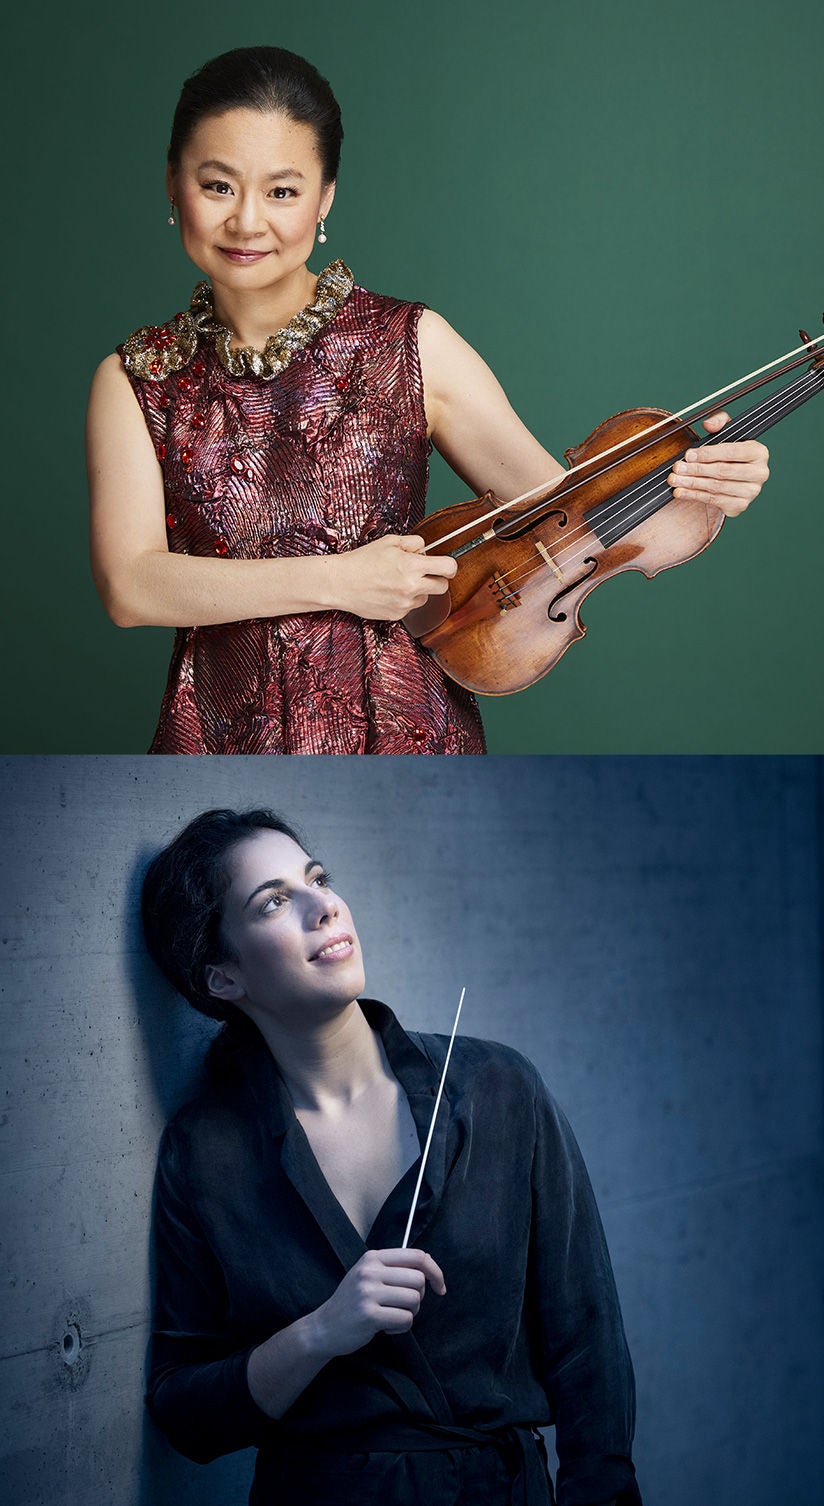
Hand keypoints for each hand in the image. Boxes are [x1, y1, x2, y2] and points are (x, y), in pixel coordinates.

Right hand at [311, 1247, 446, 1357]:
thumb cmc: (352, 1302)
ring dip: (410, 1314)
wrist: (324, 1327)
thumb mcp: (368, 1275)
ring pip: (414, 1300)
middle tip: (404, 1307)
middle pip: (418, 1279)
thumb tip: (428, 1265)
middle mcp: (370, 1271)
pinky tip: (386, 1328)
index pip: (417, 1255)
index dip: (435, 1271)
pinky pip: (405, 1319)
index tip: (440, 1287)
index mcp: (373, 1258)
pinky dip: (401, 1328)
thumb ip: (393, 1268)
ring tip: (393, 1317)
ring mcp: (368, 1292)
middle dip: (419, 1297)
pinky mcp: (369, 1315)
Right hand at [332, 535, 456, 619]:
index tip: (446, 566)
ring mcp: (405, 604)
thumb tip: (426, 548)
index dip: (450, 566)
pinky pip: (410, 607)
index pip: (448, 568)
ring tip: (397, 582)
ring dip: (418, 590)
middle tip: (422, 572)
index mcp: (411, 566)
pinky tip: (389, 592)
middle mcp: (411, 587)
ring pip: (425, 597)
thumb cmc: (362, 561)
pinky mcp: (397, 615)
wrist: (340, 583)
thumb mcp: (389, 542)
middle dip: (436, 579)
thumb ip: (413, 542)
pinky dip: (404, 600)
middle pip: (443, 587)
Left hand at [667, 411, 768, 516]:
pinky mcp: (740, 505)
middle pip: (723, 471)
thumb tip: (709, 424)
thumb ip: (719, 420)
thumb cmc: (729, 453)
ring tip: (675, 479)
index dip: (708, 453)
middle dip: (696, 469)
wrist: (732, 478)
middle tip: (677, 468)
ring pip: (716, 487)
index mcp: (759, 452)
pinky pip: (714, 501)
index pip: (731, 452)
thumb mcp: (725, 432)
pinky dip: (694, 496)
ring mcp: (751, 491)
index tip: (689, 455)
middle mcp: (760, 473)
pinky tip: (680, 492)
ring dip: (692, 483)